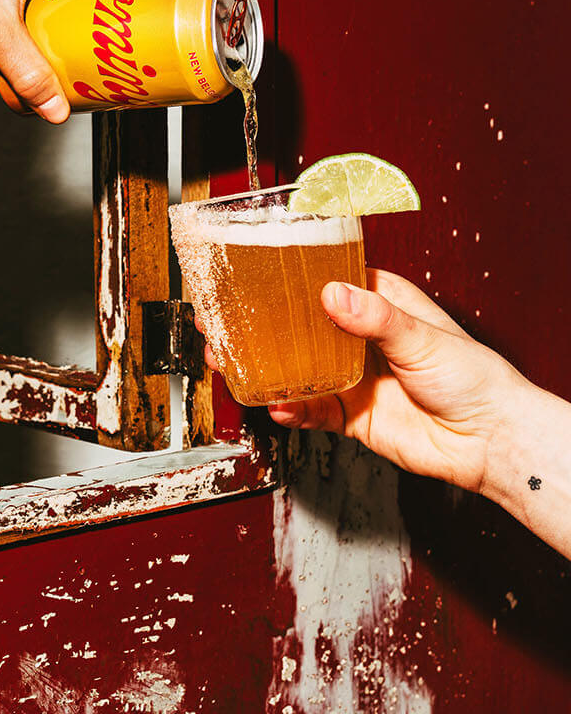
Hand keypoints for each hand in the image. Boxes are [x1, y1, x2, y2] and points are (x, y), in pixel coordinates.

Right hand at [204, 268, 570, 557]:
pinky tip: (275, 404)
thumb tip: (334, 294)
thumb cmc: (474, 377)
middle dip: (261, 324)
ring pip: (296, 367)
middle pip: (299, 325)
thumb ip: (375, 318)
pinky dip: (289, 408)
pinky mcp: (351, 415)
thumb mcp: (423, 337)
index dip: (288, 275)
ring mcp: (352, 377)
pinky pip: (310, 410)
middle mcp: (359, 337)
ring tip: (232, 360)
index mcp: (379, 302)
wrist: (489, 441)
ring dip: (264, 366)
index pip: (325, 278)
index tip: (252, 272)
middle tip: (223, 320)